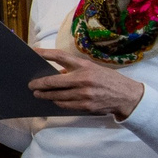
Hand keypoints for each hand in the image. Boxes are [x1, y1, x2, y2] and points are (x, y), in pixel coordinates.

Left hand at [26, 46, 145, 118]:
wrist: (127, 96)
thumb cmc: (107, 80)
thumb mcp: (93, 69)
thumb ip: (75, 70)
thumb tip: (56, 74)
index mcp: (84, 65)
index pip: (60, 56)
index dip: (45, 53)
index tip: (33, 52)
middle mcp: (83, 79)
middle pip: (53, 81)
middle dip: (39, 84)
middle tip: (31, 84)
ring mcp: (84, 94)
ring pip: (57, 96)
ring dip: (45, 95)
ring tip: (38, 94)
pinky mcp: (85, 106)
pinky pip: (65, 105)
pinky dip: (57, 102)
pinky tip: (53, 100)